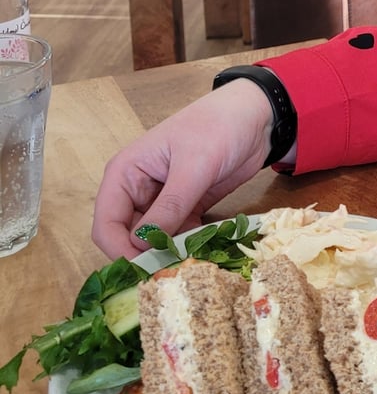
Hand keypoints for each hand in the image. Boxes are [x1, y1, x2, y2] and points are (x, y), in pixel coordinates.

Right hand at [92, 78, 274, 259]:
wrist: (253, 119)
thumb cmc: (217, 128)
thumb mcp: (193, 167)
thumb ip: (170, 205)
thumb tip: (143, 243)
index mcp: (125, 174)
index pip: (106, 223)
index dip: (120, 251)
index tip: (146, 269)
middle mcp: (137, 191)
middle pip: (127, 238)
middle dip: (146, 258)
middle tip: (172, 274)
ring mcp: (162, 202)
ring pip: (154, 242)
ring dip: (169, 256)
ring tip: (191, 266)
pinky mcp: (186, 210)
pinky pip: (178, 238)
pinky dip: (187, 248)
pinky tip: (203, 254)